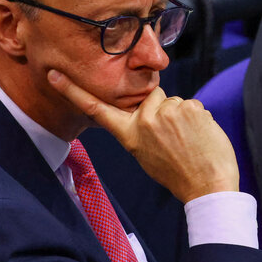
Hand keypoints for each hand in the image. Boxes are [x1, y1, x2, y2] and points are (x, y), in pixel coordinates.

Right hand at [48, 70, 239, 202]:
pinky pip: (192, 104)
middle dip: (162, 108)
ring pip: (173, 102)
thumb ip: (139, 129)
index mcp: (128, 135)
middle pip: (151, 96)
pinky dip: (197, 118)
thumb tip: (147, 110)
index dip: (73, 91)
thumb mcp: (144, 155)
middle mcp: (144, 120)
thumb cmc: (177, 174)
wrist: (207, 186)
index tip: (54, 75)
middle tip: (173, 137)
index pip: (96, 110)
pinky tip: (200, 137)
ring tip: (189, 141)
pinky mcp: (189, 107)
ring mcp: (166, 111)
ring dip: (182, 115)